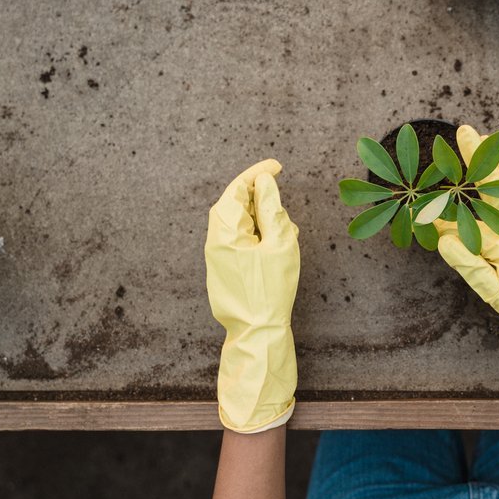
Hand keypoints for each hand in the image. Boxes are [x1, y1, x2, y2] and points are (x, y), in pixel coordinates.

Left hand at [205, 159, 299, 432]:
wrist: (257, 332)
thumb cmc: (271, 289)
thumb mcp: (280, 243)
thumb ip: (272, 208)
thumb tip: (265, 181)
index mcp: (225, 229)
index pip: (238, 188)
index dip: (258, 173)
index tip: (277, 166)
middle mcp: (214, 238)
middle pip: (236, 204)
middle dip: (261, 200)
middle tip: (284, 208)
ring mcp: (216, 255)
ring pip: (240, 223)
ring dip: (262, 222)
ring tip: (284, 236)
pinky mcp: (222, 268)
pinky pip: (239, 241)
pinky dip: (257, 237)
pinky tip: (275, 250)